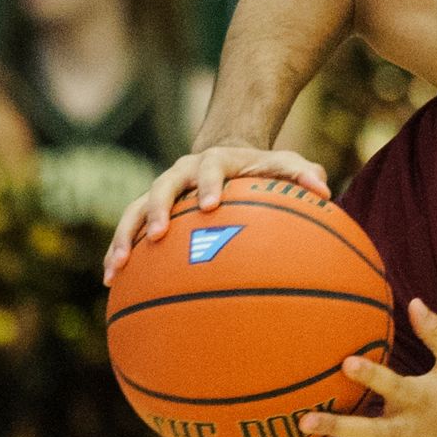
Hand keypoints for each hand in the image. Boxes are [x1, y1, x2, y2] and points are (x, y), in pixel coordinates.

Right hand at [102, 144, 330, 282]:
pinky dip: (118, 252)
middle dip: (157, 210)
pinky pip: (127, 231)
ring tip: (117, 268)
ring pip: (133, 210)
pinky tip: (110, 281)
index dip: (209, 185)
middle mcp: (181, 173)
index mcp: (214, 160)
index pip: (210, 169)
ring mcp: (161, 191)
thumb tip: (326, 190)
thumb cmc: (261, 168)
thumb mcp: (284, 164)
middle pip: (162, 187)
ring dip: (124, 237)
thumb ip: (303, 173)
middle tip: (157, 235)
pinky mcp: (147, 211)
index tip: (210, 205)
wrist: (225, 155)